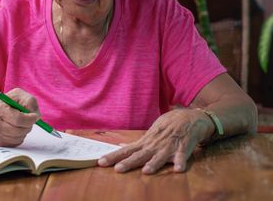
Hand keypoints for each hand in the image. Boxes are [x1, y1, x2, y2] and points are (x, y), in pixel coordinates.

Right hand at [0, 88, 40, 146]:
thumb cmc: (3, 102)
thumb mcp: (16, 95)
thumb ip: (29, 102)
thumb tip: (36, 116)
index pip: (18, 119)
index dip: (30, 119)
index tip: (35, 116)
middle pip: (19, 130)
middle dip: (28, 125)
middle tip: (28, 119)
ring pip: (19, 137)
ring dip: (24, 130)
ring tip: (19, 123)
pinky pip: (16, 142)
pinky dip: (19, 136)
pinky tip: (14, 128)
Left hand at [98, 109, 213, 173]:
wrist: (188, 117)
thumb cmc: (167, 126)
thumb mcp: (150, 134)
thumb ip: (138, 144)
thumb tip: (121, 147)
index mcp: (145, 142)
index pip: (126, 151)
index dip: (113, 157)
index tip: (100, 162)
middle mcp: (154, 145)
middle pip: (139, 155)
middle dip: (128, 163)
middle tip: (118, 169)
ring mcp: (168, 146)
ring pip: (160, 157)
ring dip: (153, 163)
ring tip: (146, 171)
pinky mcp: (183, 148)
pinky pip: (183, 156)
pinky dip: (181, 162)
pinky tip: (178, 169)